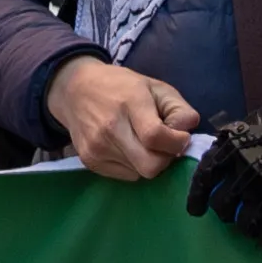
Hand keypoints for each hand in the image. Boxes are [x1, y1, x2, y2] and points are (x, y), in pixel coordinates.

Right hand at [50, 55, 198, 181]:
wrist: (74, 90)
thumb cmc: (121, 86)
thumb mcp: (155, 86)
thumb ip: (178, 108)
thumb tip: (187, 131)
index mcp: (130, 103)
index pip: (156, 137)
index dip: (176, 142)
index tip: (180, 137)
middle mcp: (111, 128)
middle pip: (150, 166)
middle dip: (165, 159)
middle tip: (164, 145)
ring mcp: (97, 148)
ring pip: (139, 174)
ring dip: (149, 161)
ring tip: (142, 142)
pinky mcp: (90, 162)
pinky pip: (125, 176)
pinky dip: (134, 166)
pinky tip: (127, 148)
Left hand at [193, 85, 261, 248]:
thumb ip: (239, 136)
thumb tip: (220, 150)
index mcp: (237, 146)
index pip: (205, 177)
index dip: (197, 197)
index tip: (197, 209)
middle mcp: (247, 170)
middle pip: (222, 207)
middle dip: (226, 214)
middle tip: (235, 214)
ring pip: (243, 224)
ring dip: (246, 227)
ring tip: (255, 225)